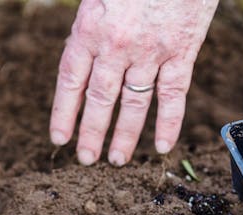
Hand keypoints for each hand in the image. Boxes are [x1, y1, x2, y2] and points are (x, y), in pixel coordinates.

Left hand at [50, 0, 217, 166]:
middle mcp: (117, 45)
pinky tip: (163, 147)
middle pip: (100, 99)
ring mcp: (151, 51)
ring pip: (134, 104)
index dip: (64, 113)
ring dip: (125, 136)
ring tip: (117, 160)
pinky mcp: (182, 50)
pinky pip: (174, 94)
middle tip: (86, 159)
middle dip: (91, 133)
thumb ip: (89, 25)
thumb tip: (81, 60)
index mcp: (90, 26)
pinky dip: (169, 122)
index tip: (59, 138)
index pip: (70, 80)